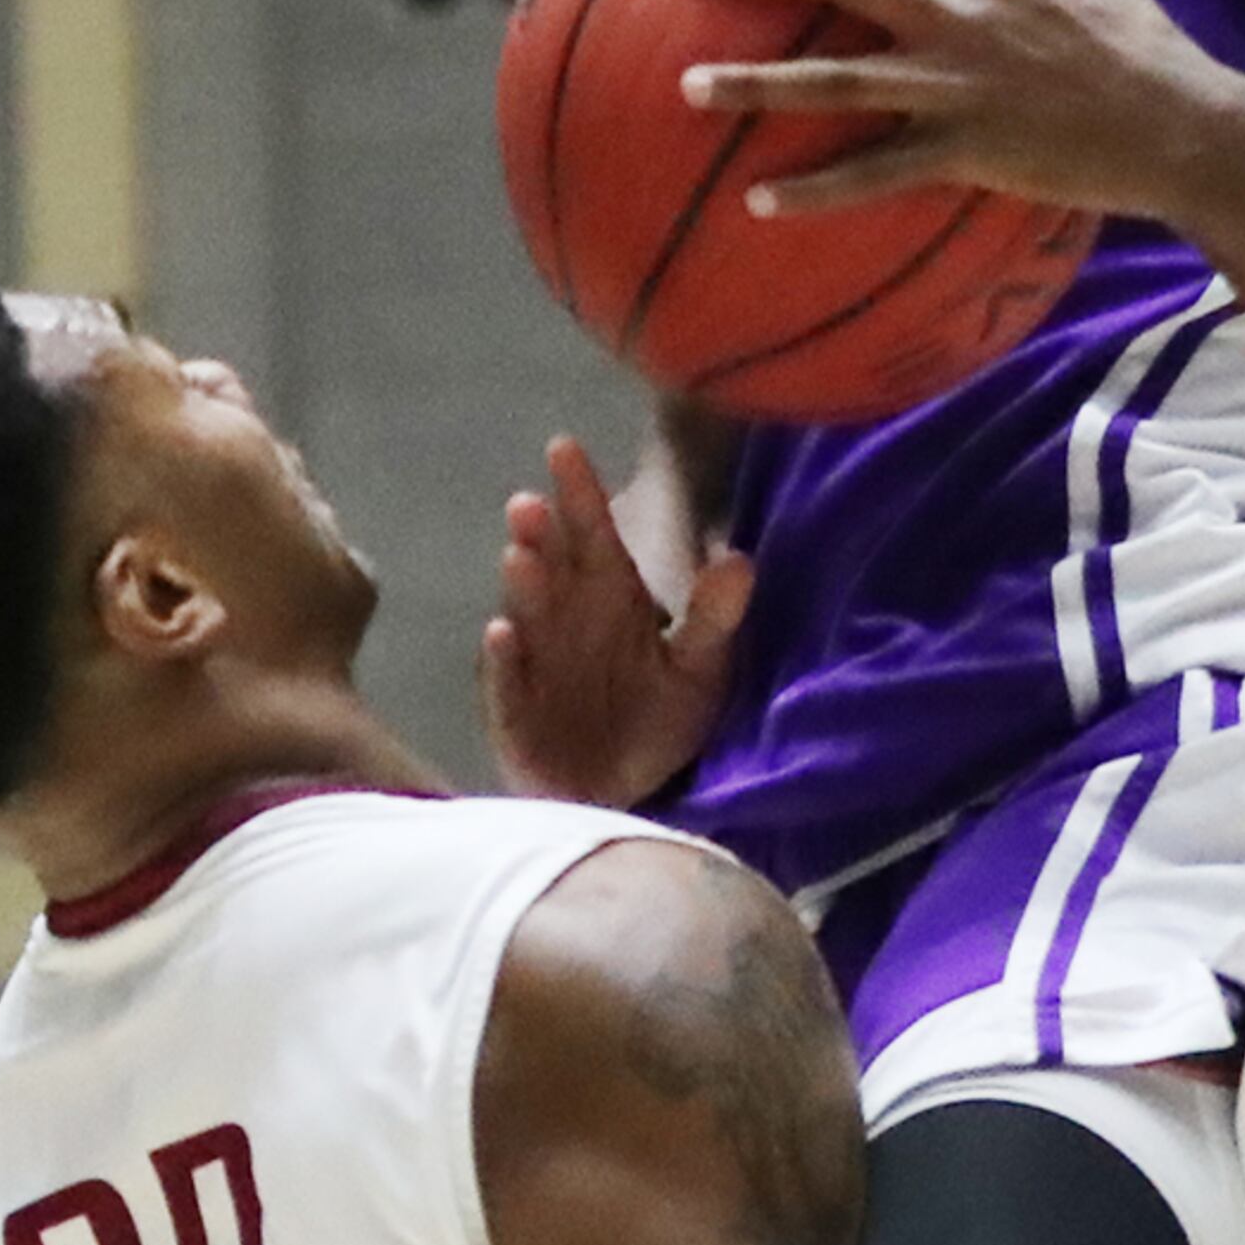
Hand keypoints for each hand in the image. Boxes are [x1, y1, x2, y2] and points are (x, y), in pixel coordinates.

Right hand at [482, 437, 752, 805]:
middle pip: (552, 566)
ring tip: (521, 556)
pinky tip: (503, 634)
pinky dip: (506, 660)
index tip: (564, 447)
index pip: (594, 534)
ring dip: (523, 585)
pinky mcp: (515, 710)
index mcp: (610, 597)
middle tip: (530, 504)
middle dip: (540, 535)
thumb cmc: (657, 722)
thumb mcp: (700, 670)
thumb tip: (741, 560)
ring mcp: (536, 662)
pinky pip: (508, 682)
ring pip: (526, 613)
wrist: (625, 797)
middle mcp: (566, 618)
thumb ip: (714, 616)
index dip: (579, 492)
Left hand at [679, 0, 1244, 226]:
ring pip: (836, 78)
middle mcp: (960, 13)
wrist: (1183, 125)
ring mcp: (957, 82)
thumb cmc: (1142, 44)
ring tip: (684, 86)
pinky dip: (814, 190)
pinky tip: (757, 203)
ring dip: (756, 83)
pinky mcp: (966, 148)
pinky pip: (873, 173)